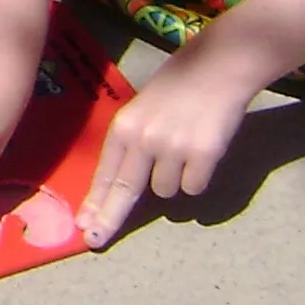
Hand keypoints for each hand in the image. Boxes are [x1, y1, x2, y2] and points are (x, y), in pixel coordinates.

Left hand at [80, 49, 258, 249]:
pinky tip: (202, 151)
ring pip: (166, 191)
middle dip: (110, 219)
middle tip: (97, 240)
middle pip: (125, 192)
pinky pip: (194, 187)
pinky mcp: (204, 154)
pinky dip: (198, 177)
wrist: (220, 64)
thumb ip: (132, 143)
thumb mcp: (143, 108)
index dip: (95, 202)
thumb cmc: (180, 84)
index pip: (106, 173)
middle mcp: (144, 139)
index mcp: (125, 126)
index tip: (83, 226)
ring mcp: (174, 148)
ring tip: (185, 148)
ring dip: (173, 180)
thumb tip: (121, 187)